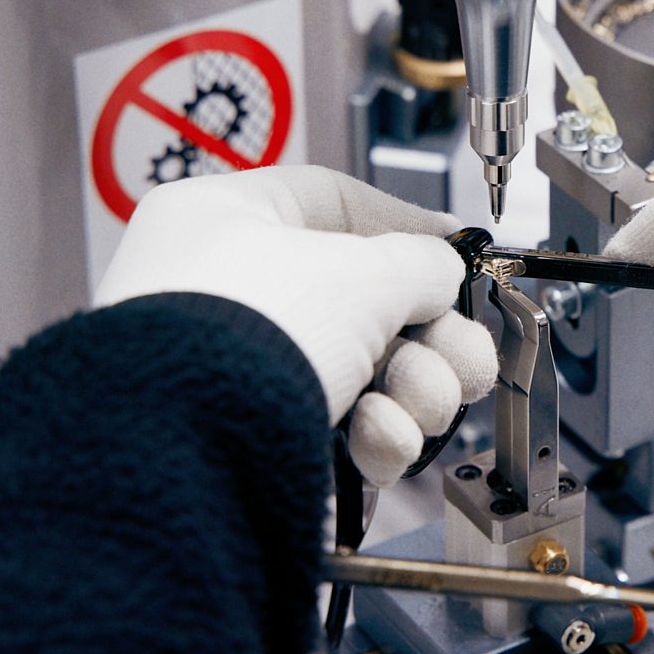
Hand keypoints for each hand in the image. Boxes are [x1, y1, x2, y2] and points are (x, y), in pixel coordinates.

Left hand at [94, 166, 496, 485]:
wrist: (189, 449)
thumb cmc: (246, 332)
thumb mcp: (361, 272)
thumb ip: (418, 262)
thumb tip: (441, 272)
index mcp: (223, 220)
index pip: (332, 204)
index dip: (405, 227)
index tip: (456, 256)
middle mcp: (226, 292)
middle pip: (366, 301)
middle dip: (431, 337)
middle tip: (464, 354)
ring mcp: (241, 370)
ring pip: (366, 371)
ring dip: (416, 388)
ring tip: (419, 399)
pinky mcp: (260, 440)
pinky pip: (342, 429)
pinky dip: (376, 437)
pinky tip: (374, 439)